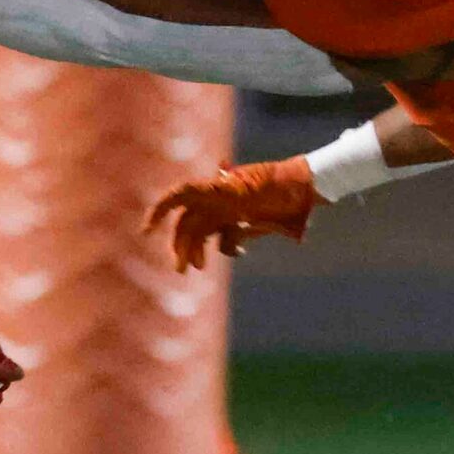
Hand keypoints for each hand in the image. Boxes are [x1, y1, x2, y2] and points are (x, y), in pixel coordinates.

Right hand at [143, 158, 320, 271]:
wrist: (306, 187)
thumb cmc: (281, 184)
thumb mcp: (256, 191)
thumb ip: (233, 204)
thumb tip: (214, 218)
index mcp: (214, 188)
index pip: (179, 196)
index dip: (159, 211)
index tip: (147, 231)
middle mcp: (216, 199)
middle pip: (188, 223)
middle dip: (181, 245)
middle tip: (181, 269)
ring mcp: (228, 211)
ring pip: (202, 233)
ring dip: (196, 250)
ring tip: (198, 268)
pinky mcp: (241, 221)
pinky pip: (224, 237)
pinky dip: (227, 246)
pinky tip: (238, 250)